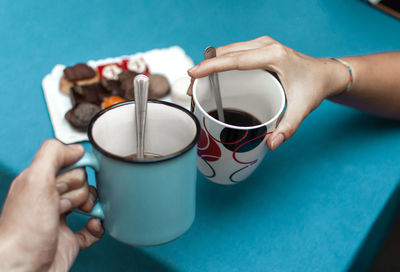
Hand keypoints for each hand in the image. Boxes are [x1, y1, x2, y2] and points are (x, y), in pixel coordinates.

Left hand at [0, 139, 102, 271]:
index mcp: (37, 182)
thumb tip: (76, 148)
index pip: (68, 164)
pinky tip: (93, 225)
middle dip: (81, 191)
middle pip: (81, 183)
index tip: (87, 169)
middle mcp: (47, 199)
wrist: (23, 271)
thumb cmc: (23, 232)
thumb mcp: (35, 181)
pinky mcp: (69, 240)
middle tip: (65, 203)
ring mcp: (59, 220)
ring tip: (80, 213)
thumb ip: (53, 155)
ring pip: (88, 202)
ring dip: (91, 207)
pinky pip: (93, 227)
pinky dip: (97, 226)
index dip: (78, 168)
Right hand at [188, 36, 348, 149]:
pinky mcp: (259, 48)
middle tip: (191, 89)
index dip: (210, 66)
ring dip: (210, 64)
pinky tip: (213, 77)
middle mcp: (265, 46)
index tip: (192, 74)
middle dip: (205, 68)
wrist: (324, 74)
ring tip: (198, 85)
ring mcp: (261, 44)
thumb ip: (287, 129)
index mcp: (273, 56)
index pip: (235, 59)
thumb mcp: (302, 110)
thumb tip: (270, 145)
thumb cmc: (313, 88)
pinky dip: (219, 62)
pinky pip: (233, 52)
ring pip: (227, 50)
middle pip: (226, 53)